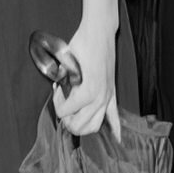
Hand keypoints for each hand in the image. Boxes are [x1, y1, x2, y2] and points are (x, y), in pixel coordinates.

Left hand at [53, 22, 120, 139]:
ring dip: (82, 126)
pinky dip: (116, 129)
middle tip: (62, 103)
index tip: (57, 88)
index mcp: (87, 91)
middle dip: (66, 117)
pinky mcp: (112, 94)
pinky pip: (116, 117)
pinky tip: (117, 139)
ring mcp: (108, 97)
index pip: (65, 111)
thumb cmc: (81, 43)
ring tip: (73, 115)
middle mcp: (100, 98)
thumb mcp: (65, 61)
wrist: (99, 33)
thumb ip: (62, 78)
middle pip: (79, 125)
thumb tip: (59, 86)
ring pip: (95, 126)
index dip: (56, 102)